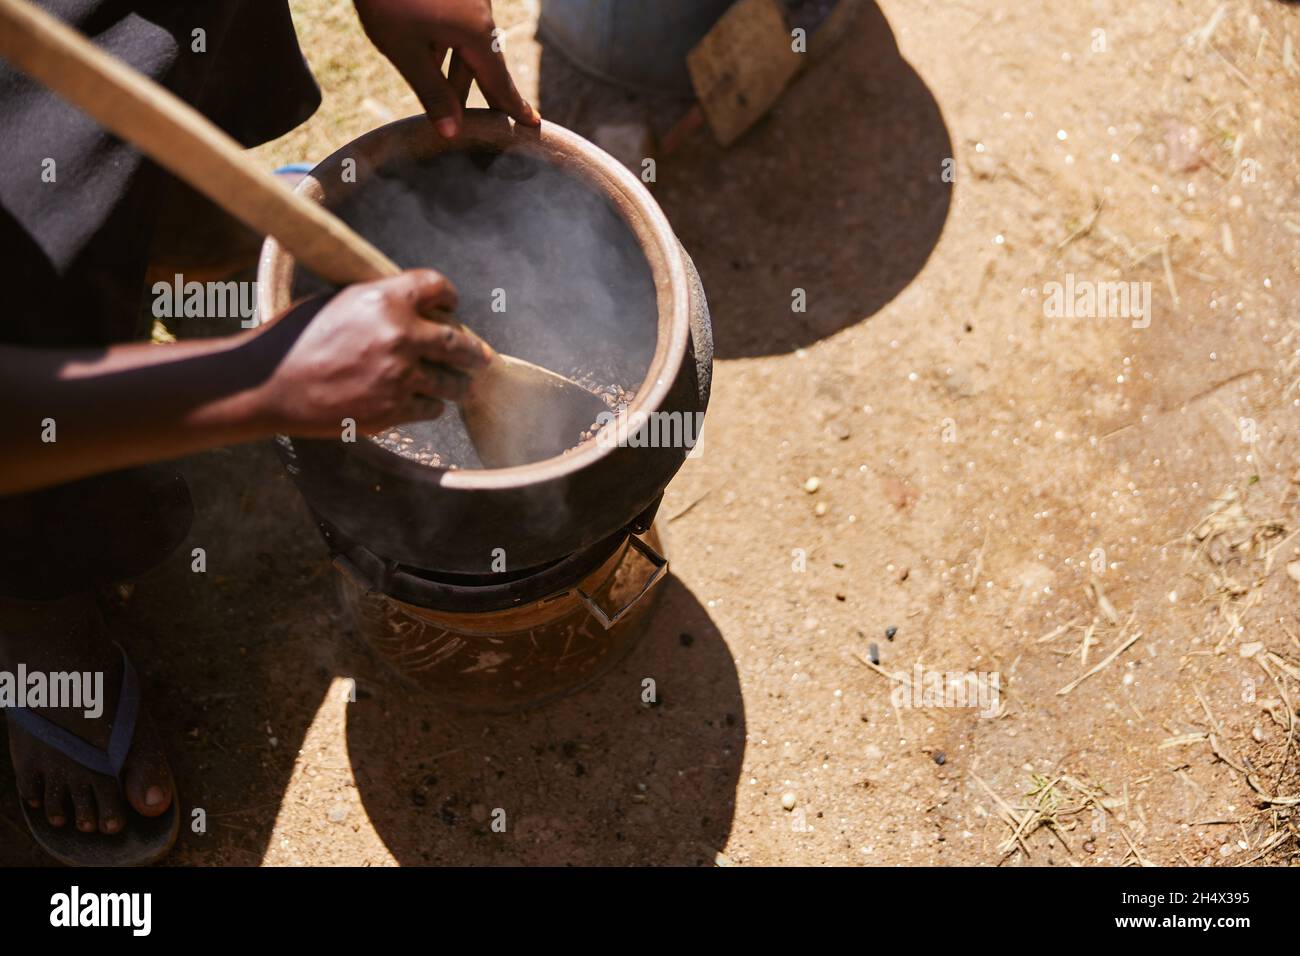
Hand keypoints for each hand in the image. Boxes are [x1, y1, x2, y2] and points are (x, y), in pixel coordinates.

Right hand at [252, 269, 490, 436]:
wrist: (269, 384)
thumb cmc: (296, 338)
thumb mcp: (339, 301)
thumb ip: (379, 301)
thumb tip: (412, 308)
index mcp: (386, 298)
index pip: (437, 286)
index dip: (449, 295)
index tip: (452, 305)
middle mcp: (400, 335)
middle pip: (458, 342)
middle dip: (474, 351)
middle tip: (482, 357)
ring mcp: (400, 376)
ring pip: (450, 382)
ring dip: (459, 384)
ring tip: (464, 386)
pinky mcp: (394, 409)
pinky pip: (430, 408)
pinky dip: (431, 406)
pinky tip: (428, 404)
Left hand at [354, 0, 539, 136]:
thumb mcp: (405, 51)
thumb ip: (432, 93)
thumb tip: (453, 134)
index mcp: (476, 33)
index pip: (500, 81)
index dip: (514, 107)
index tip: (533, 124)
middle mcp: (480, 14)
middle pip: (487, 64)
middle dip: (486, 93)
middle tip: (499, 119)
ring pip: (469, 45)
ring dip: (458, 73)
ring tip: (451, 100)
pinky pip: (458, 25)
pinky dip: (449, 49)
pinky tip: (430, 58)